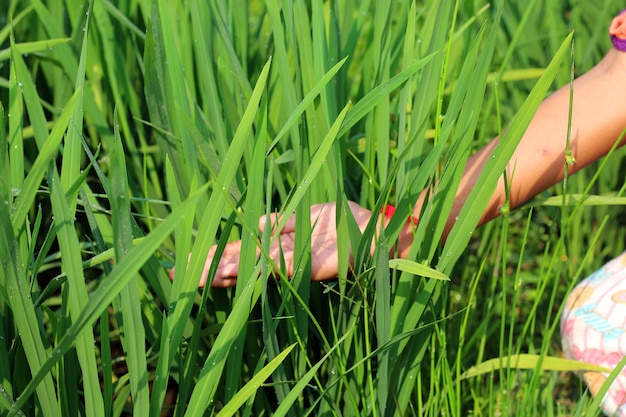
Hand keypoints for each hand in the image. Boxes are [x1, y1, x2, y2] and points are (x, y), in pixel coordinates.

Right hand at [169, 201, 374, 286]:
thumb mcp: (307, 216)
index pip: (241, 250)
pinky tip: (234, 272)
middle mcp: (283, 256)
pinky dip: (257, 268)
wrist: (380, 233)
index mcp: (280, 242)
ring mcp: (297, 262)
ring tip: (198, 277)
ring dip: (227, 272)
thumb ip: (281, 223)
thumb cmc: (345, 223)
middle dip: (211, 267)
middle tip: (178, 274)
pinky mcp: (313, 265)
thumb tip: (252, 225)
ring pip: (255, 267)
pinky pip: (281, 266)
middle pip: (242, 261)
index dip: (215, 255)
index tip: (188, 259)